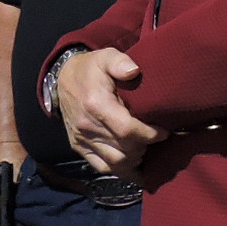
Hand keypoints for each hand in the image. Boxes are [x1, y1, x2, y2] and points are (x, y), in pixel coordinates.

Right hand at [57, 49, 168, 173]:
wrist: (62, 80)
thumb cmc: (91, 69)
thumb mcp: (105, 56)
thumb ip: (120, 61)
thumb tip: (134, 71)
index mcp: (97, 105)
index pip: (127, 130)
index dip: (150, 134)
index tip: (164, 131)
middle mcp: (87, 126)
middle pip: (124, 150)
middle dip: (145, 147)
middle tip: (157, 139)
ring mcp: (82, 139)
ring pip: (115, 163)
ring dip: (135, 160)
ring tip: (146, 149)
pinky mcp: (79, 147)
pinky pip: (102, 167)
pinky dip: (121, 169)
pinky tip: (134, 163)